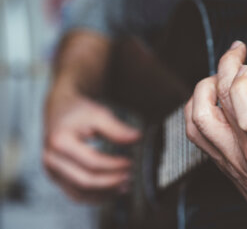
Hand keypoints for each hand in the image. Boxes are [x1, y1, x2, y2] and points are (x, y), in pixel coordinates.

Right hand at [43, 88, 140, 202]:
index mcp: (59, 142)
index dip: (113, 165)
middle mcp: (51, 159)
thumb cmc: (79, 111)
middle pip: (84, 181)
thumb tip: (137, 138)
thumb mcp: (98, 114)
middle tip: (129, 177)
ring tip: (124, 188)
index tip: (130, 162)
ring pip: (79, 193)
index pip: (91, 162)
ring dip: (103, 194)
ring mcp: (51, 170)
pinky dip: (94, 197)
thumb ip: (117, 129)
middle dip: (110, 182)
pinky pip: (75, 194)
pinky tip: (111, 193)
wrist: (60, 109)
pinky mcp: (55, 177)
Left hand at [185, 41, 246, 227]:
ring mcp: (234, 163)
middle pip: (216, 103)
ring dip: (201, 92)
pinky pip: (198, 138)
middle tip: (235, 54)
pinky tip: (210, 105)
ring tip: (217, 78)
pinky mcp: (228, 170)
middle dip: (221, 68)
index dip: (240, 77)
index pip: (243, 106)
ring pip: (197, 121)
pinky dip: (196, 114)